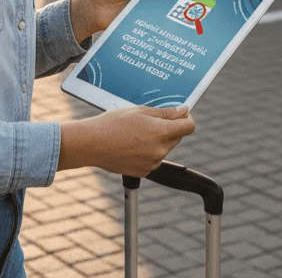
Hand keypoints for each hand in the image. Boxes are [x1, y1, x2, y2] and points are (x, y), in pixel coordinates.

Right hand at [57, 105, 195, 176]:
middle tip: (150, 120)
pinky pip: (154, 158)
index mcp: (161, 133)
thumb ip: (165, 113)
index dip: (186, 118)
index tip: (179, 113)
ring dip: (158, 139)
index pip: (189, 126)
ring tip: (136, 132)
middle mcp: (160, 151)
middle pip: (177, 136)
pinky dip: (148, 151)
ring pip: (165, 147)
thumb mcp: (141, 111)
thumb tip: (184, 111)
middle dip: (169, 127)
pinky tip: (132, 144)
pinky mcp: (143, 171)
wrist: (91, 144)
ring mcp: (152, 163)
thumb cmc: (113, 123)